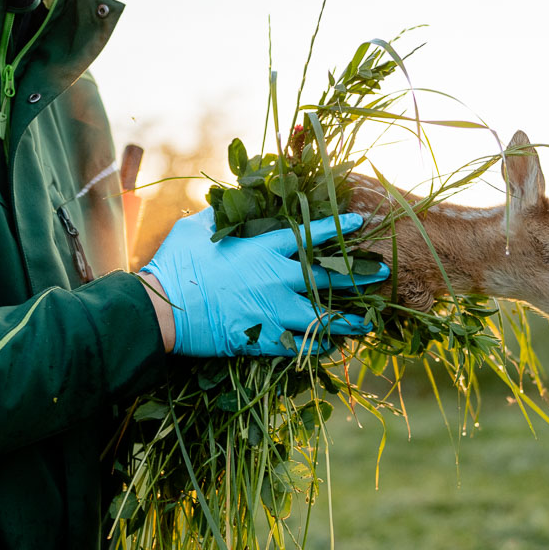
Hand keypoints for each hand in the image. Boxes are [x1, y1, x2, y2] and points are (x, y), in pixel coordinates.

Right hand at [141, 209, 386, 357]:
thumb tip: (226, 203)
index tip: (359, 224)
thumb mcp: (197, 228)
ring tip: (368, 322)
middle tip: (384, 273)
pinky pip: (300, 343)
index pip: (308, 234)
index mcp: (262, 247)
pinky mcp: (262, 336)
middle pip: (327, 275)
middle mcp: (275, 276)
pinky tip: (331, 346)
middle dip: (359, 274)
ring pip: (321, 315)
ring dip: (348, 319)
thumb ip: (220, 217)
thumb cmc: (177, 263)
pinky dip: (317, 345)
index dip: (335, 229)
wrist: (164, 307)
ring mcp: (272, 308)